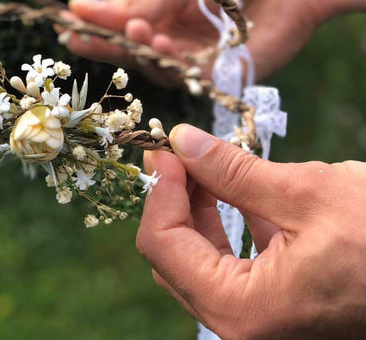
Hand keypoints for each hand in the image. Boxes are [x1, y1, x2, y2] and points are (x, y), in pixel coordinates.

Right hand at [63, 0, 365, 81]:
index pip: (118, 27)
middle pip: (131, 52)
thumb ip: (134, 4)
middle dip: (105, 46)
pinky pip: (187, 76)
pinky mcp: (219, 75)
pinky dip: (171, 61)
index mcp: (161, 12)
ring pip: (155, 67)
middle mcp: (173, 38)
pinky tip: (161, 43)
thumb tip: (77, 6)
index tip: (65, 23)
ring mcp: (195, 58)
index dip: (93, 28)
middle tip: (78, 38)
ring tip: (134, 30)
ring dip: (140, 50)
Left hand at [137, 124, 365, 338]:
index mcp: (243, 311)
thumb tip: (182, 142)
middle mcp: (245, 327)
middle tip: (180, 151)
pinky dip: (227, 221)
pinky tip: (235, 186)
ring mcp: (262, 319)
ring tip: (204, 161)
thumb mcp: (304, 193)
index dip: (159, 190)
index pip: (163, 246)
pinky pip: (233, 261)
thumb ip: (231, 170)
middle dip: (175, 197)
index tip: (163, 149)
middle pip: (176, 254)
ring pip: (201, 257)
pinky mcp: (280, 303)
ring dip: (198, 206)